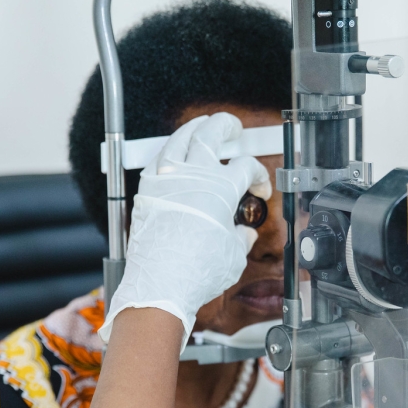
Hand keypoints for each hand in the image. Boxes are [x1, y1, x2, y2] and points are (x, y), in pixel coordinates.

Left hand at [100, 113, 271, 344]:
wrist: (161, 282)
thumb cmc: (198, 270)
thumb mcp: (234, 254)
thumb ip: (240, 237)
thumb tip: (243, 233)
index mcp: (222, 186)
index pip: (248, 167)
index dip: (259, 176)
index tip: (259, 188)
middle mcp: (195, 175)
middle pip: (213, 133)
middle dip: (227, 125)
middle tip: (234, 127)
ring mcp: (168, 178)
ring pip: (181, 137)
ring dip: (195, 127)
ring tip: (202, 125)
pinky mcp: (148, 189)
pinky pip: (160, 158)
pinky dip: (170, 150)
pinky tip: (174, 152)